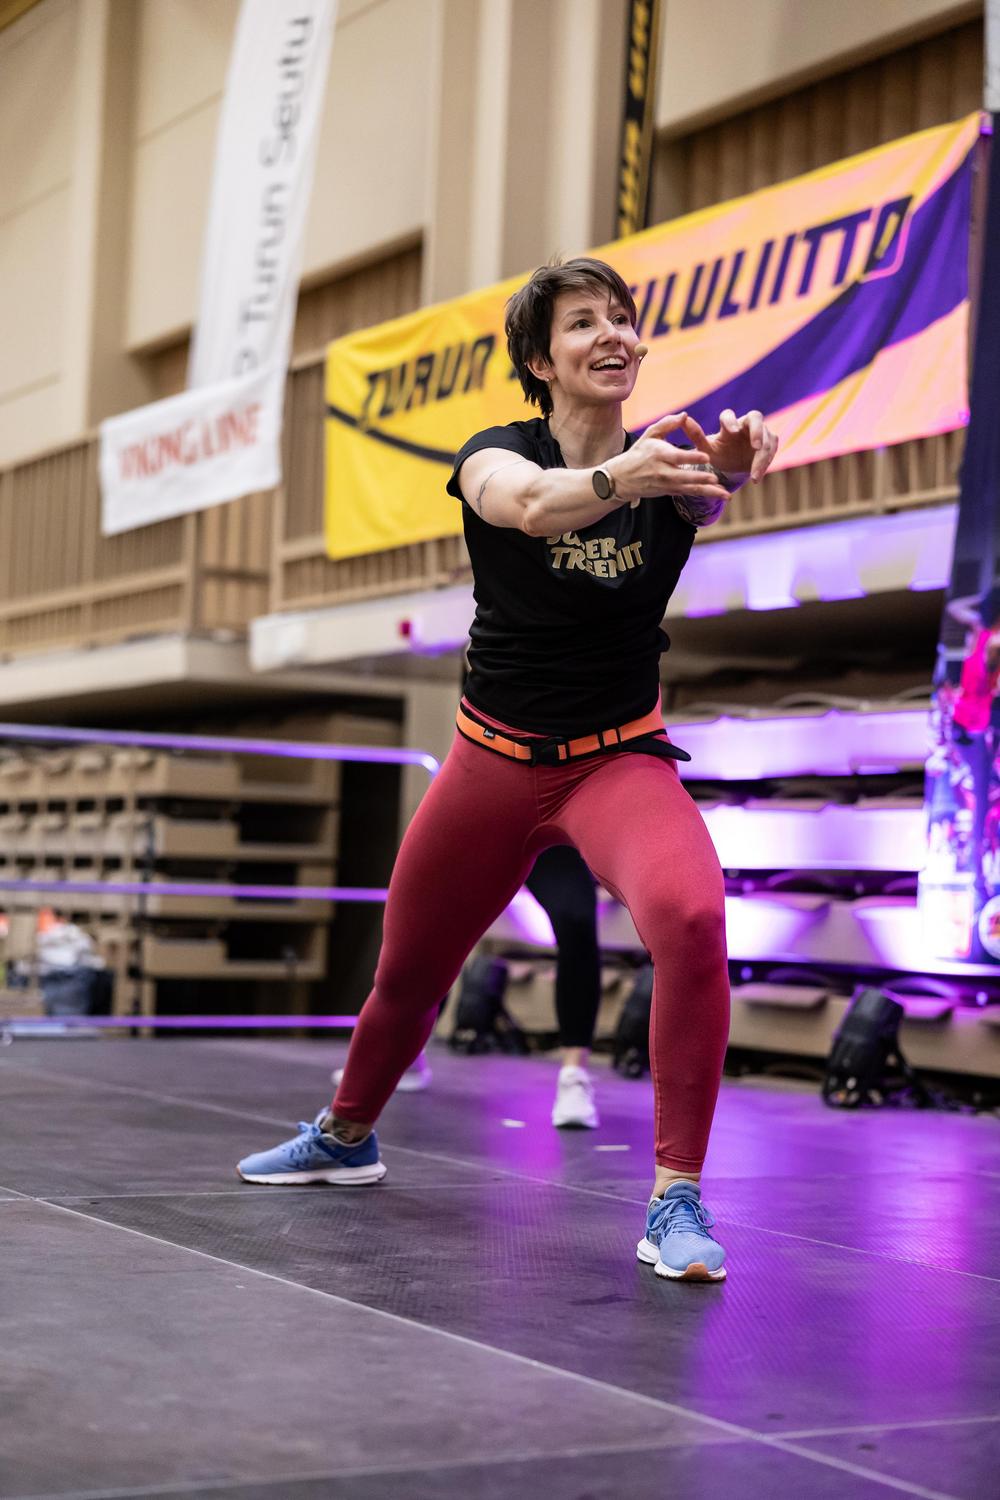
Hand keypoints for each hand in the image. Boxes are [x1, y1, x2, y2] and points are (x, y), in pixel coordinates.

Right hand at [607, 413, 732, 502]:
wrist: (622, 478)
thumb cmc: (639, 453)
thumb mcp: (650, 434)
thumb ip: (667, 423)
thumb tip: (685, 415)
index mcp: (659, 454)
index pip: (677, 457)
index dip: (691, 458)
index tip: (705, 457)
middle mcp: (663, 471)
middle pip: (683, 476)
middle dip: (699, 478)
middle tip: (715, 478)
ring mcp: (667, 484)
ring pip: (690, 488)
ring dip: (708, 491)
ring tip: (724, 494)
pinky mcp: (670, 492)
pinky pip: (690, 494)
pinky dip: (705, 494)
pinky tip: (720, 495)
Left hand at [684, 409, 778, 483]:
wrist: (731, 467)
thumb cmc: (718, 454)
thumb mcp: (706, 449)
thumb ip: (696, 435)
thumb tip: (684, 417)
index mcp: (728, 424)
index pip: (729, 415)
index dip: (731, 421)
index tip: (731, 431)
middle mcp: (745, 424)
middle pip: (756, 417)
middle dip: (757, 431)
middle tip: (756, 446)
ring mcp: (760, 432)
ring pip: (767, 438)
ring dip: (762, 456)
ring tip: (754, 475)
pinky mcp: (769, 443)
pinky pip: (772, 450)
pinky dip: (765, 464)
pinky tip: (756, 477)